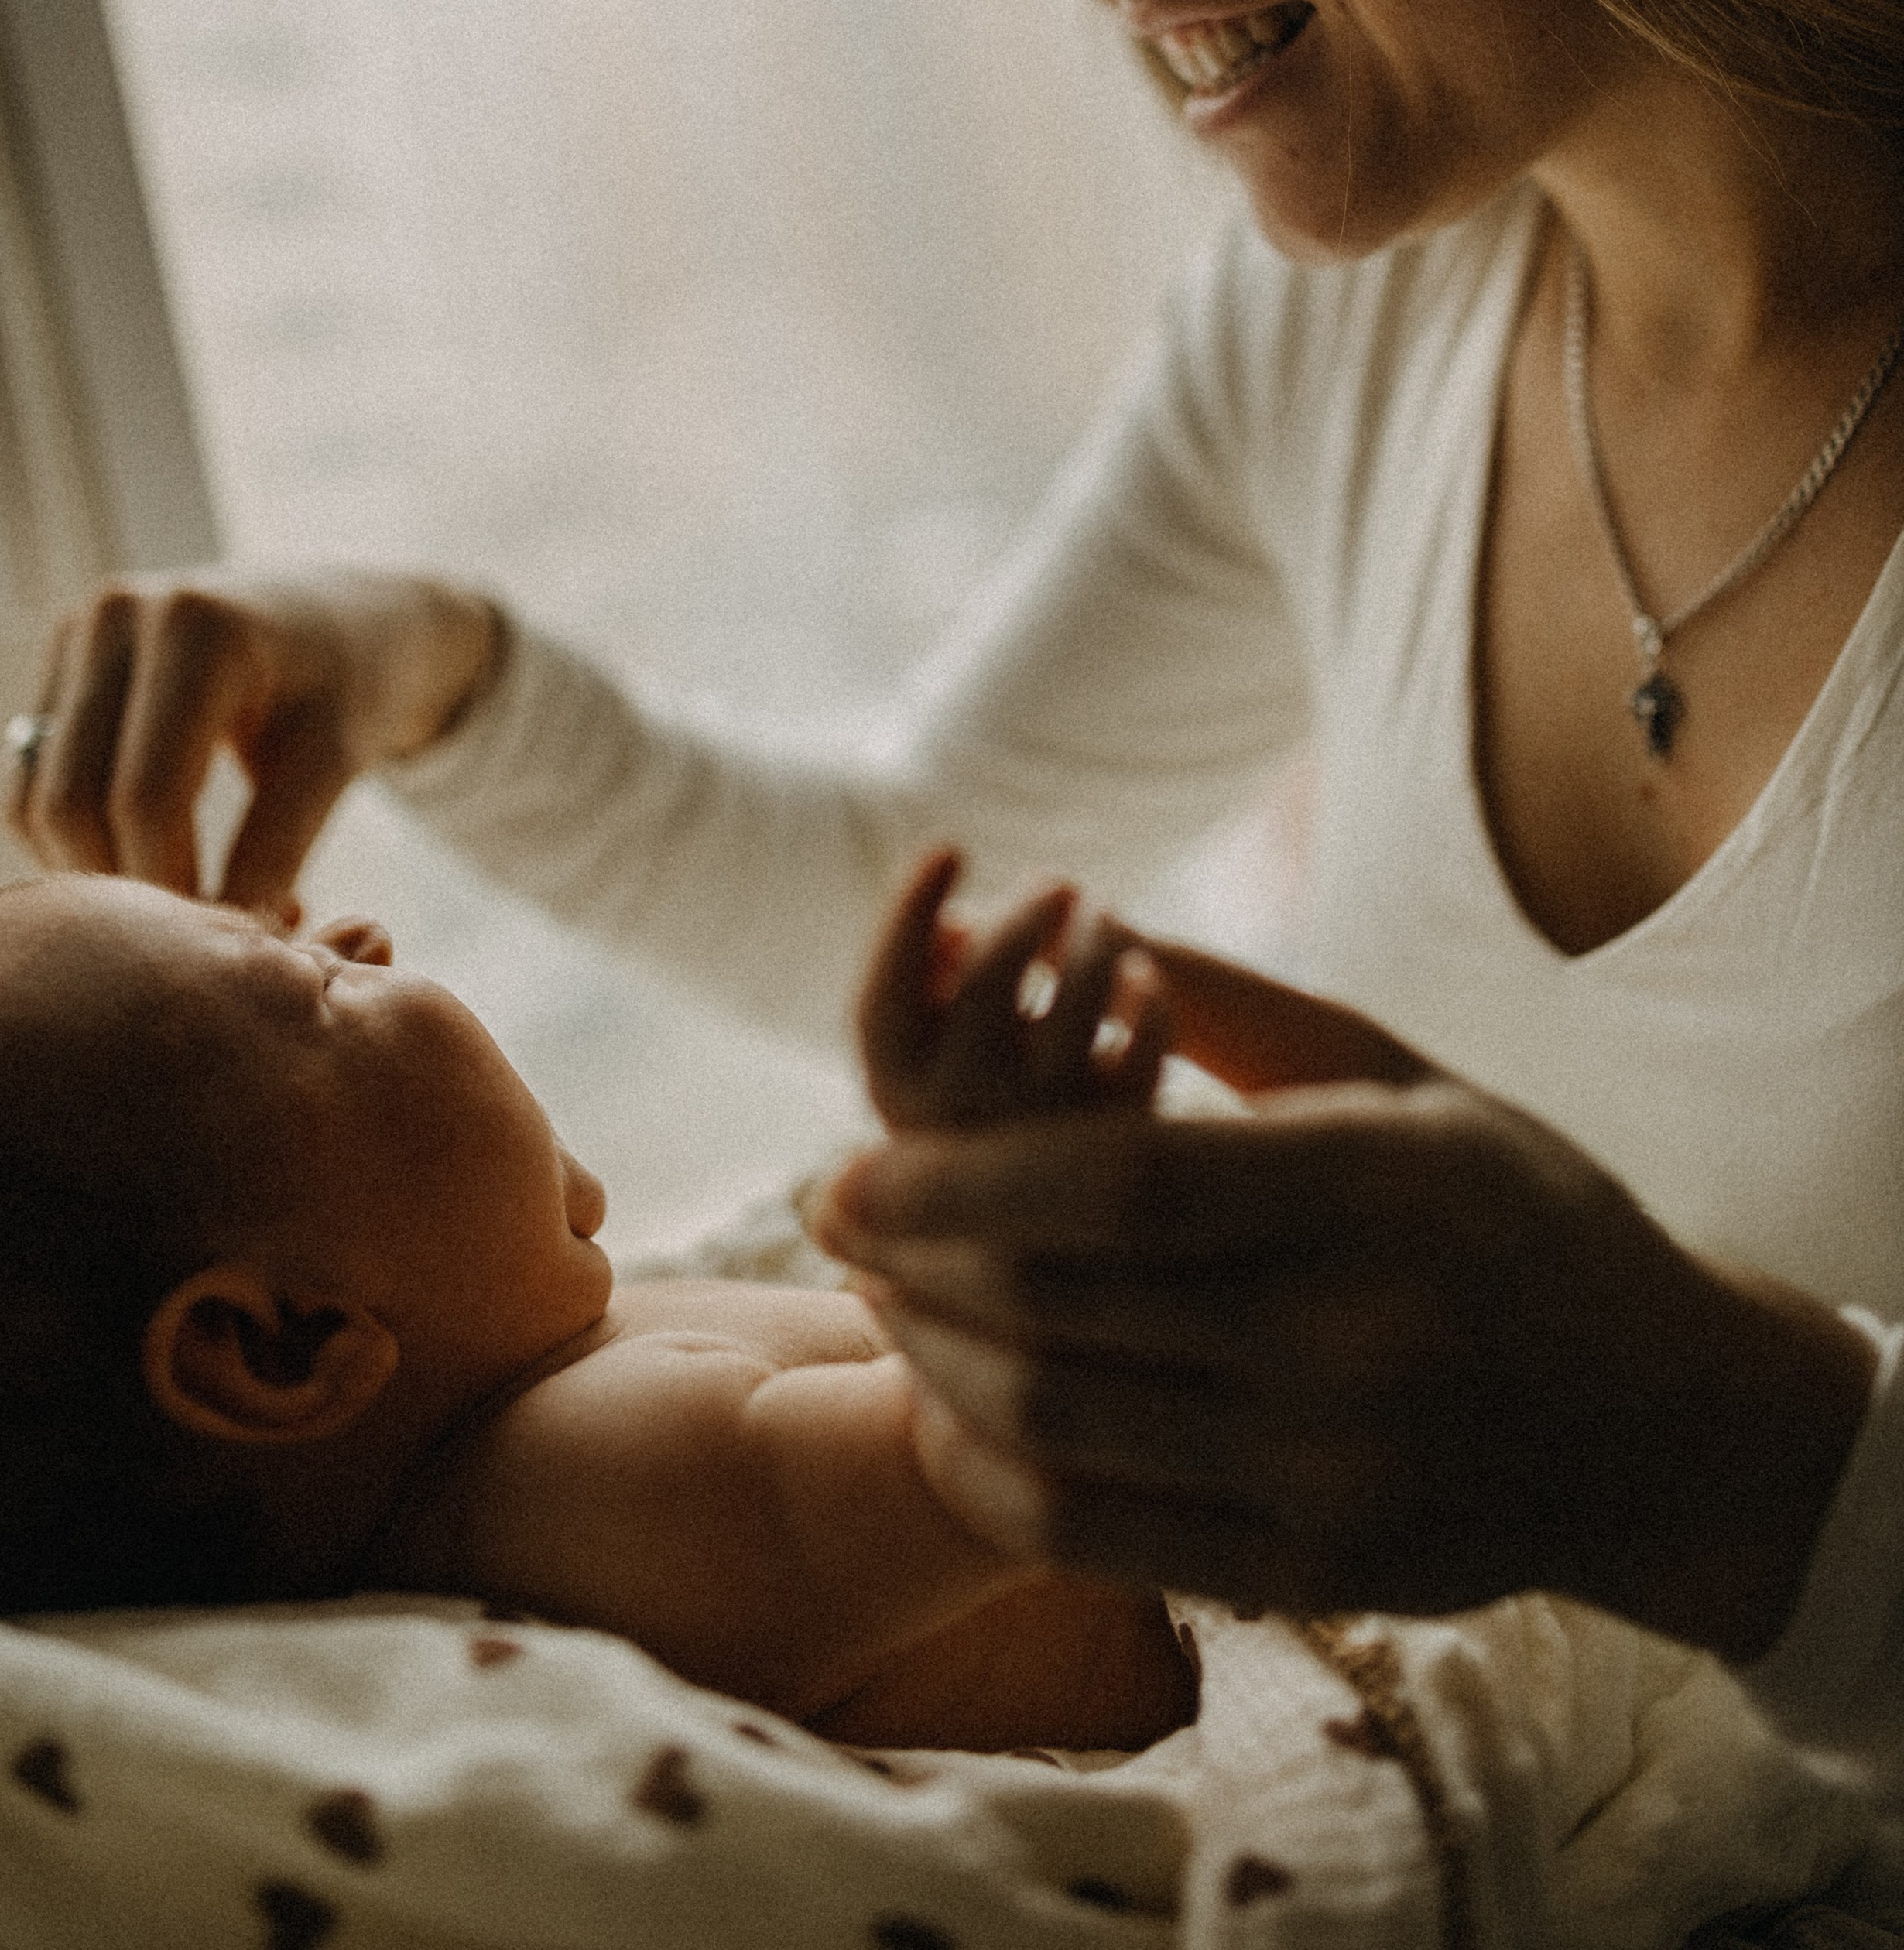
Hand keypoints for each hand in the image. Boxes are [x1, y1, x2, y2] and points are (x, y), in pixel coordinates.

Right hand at [7, 568, 500, 909]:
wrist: (348, 613)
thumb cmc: (353, 683)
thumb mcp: (334, 760)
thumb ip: (278, 850)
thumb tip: (232, 947)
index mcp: (197, 628)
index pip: (146, 797)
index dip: (172, 886)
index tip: (222, 946)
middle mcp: (120, 614)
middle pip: (73, 802)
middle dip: (125, 887)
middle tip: (196, 935)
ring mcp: (79, 634)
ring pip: (37, 798)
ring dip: (92, 870)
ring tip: (180, 899)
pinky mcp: (60, 662)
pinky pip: (32, 781)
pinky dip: (74, 839)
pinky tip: (146, 861)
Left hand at [819, 932, 1876, 1662]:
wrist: (1659, 1421)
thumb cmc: (1504, 1203)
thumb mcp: (1392, 1068)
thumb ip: (1216, 999)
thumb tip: (1039, 923)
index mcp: (1379, 1190)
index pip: (1117, 1186)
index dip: (954, 1180)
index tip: (846, 1171)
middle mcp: (1357, 1345)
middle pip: (1061, 1309)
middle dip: (911, 1262)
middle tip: (841, 1218)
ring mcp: (1338, 1477)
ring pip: (1058, 1425)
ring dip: (934, 1357)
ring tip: (886, 1295)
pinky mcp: (1317, 1575)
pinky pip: (1098, 1535)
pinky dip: (992, 1473)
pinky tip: (951, 1409)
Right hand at [858, 849, 1171, 1130]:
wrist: (1041, 1196)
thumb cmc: (971, 1075)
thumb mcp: (926, 1032)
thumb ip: (924, 972)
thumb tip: (958, 929)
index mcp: (893, 1081)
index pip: (881, 992)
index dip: (907, 911)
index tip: (950, 845)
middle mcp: (954, 1118)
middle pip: (987, 980)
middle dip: (1024, 912)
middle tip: (1056, 882)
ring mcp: (1036, 1132)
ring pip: (1076, 1008)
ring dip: (1094, 940)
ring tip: (1103, 913)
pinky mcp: (1113, 1138)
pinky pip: (1143, 1050)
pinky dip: (1149, 1000)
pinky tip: (1141, 973)